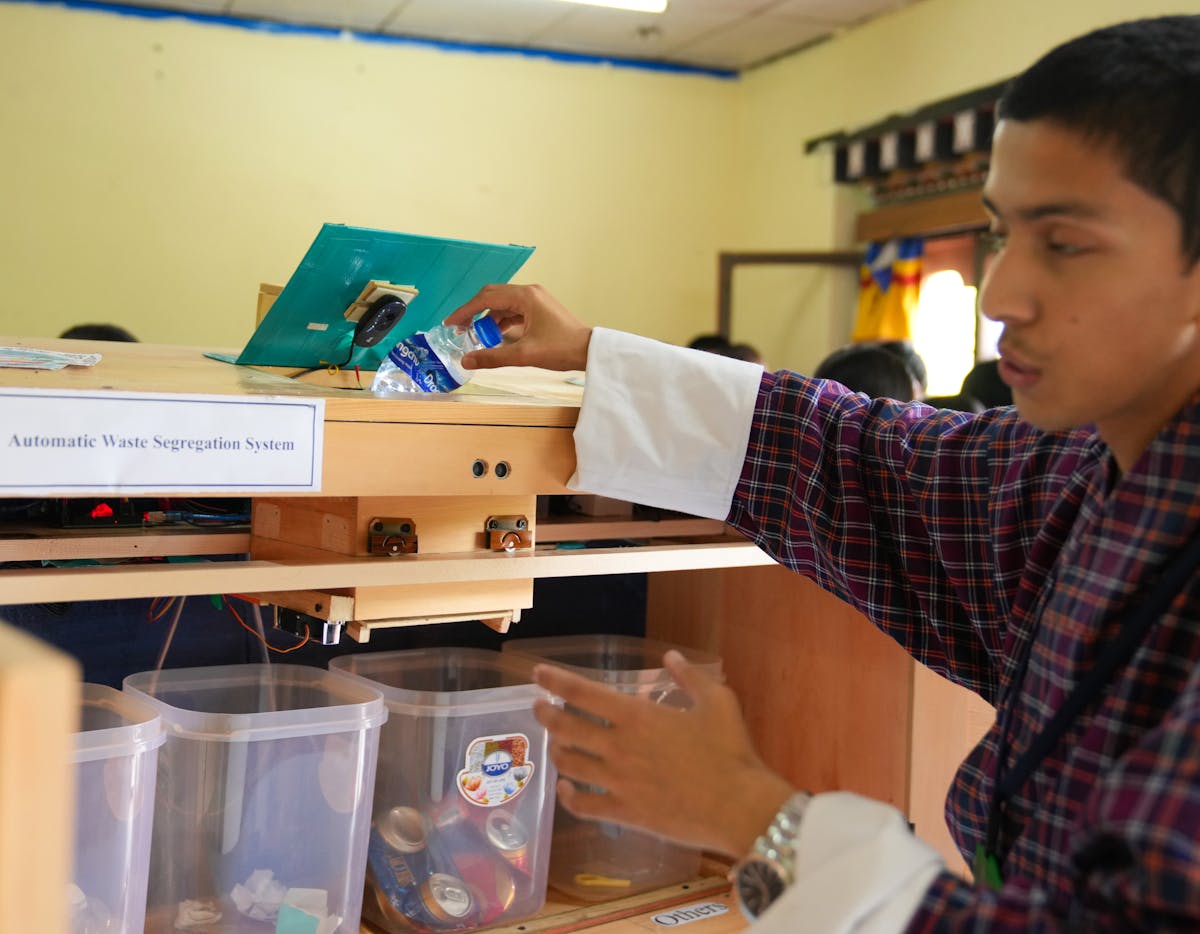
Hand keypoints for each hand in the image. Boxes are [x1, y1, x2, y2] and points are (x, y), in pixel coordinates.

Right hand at [443, 283, 591, 371]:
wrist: (588, 351)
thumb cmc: (562, 349)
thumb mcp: (524, 355)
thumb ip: (493, 357)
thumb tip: (466, 360)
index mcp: (525, 296)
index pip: (486, 298)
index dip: (465, 311)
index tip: (450, 323)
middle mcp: (529, 292)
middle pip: (492, 297)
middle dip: (473, 313)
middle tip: (459, 330)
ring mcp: (535, 299)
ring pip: (502, 305)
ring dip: (487, 319)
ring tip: (476, 337)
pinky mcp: (538, 308)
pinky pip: (513, 311)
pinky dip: (500, 322)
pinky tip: (494, 336)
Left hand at [532, 649, 795, 856]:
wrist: (739, 807)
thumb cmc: (731, 751)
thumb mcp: (718, 701)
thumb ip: (690, 677)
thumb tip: (670, 657)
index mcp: (637, 716)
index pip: (583, 693)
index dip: (556, 680)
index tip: (538, 673)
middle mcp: (618, 747)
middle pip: (565, 727)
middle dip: (545, 714)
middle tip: (538, 707)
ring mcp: (617, 782)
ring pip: (568, 764)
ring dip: (556, 750)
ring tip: (554, 743)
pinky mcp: (624, 813)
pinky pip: (581, 805)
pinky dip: (566, 795)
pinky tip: (564, 788)